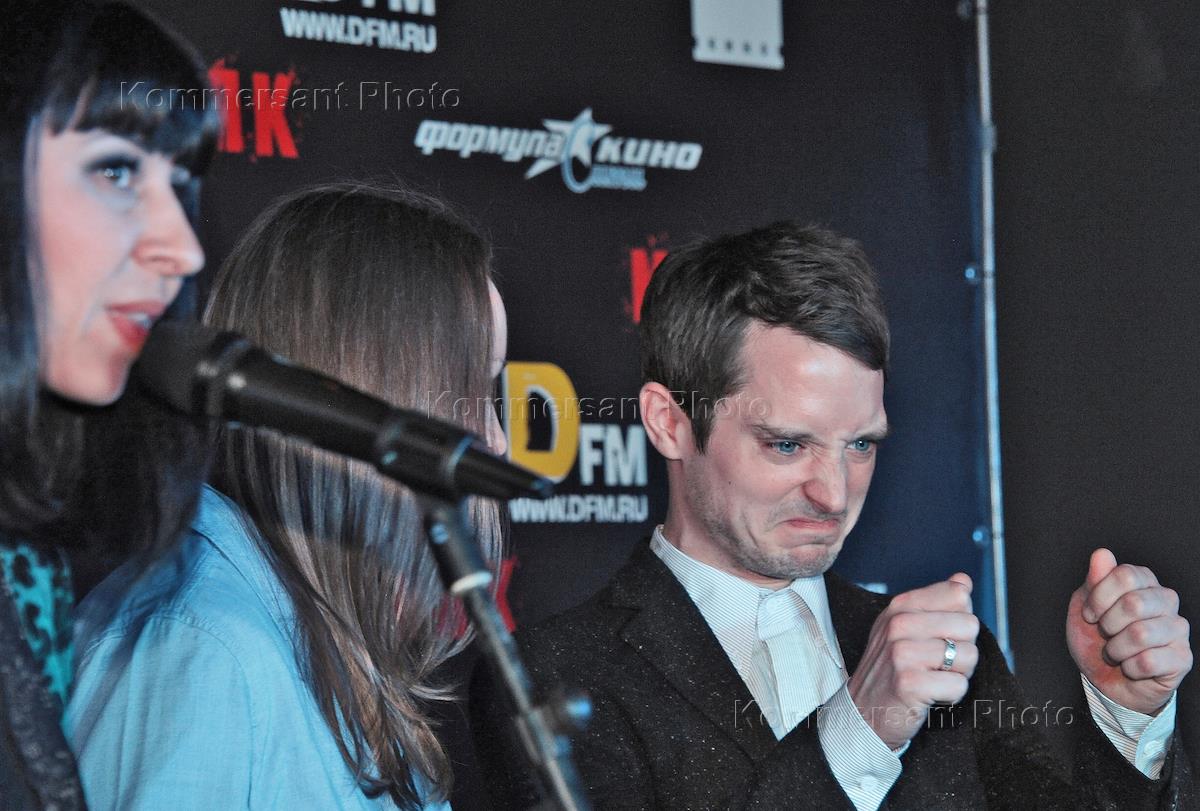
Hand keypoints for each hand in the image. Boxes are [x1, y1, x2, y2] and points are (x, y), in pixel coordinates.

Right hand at [847, 573, 980, 749]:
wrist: (863, 713)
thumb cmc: (890, 670)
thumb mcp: (905, 628)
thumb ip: (936, 601)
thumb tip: (963, 580)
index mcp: (901, 606)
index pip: (959, 595)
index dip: (958, 621)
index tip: (937, 637)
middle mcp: (899, 624)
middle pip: (970, 625)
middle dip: (961, 649)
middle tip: (935, 664)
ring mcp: (902, 653)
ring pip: (968, 655)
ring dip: (958, 674)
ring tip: (932, 678)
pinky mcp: (909, 683)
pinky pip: (959, 685)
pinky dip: (951, 696)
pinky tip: (929, 695)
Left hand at [1067, 549, 1191, 714]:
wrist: (1104, 679)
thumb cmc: (1096, 640)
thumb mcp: (1084, 607)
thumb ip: (1094, 580)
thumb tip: (1102, 554)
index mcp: (1143, 582)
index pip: (1125, 575)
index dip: (1099, 597)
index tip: (1090, 615)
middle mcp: (1166, 601)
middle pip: (1134, 603)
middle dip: (1107, 625)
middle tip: (1105, 634)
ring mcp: (1178, 629)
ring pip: (1140, 634)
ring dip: (1116, 649)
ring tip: (1116, 652)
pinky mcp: (1182, 658)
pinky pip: (1148, 661)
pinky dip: (1128, 667)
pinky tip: (1130, 667)